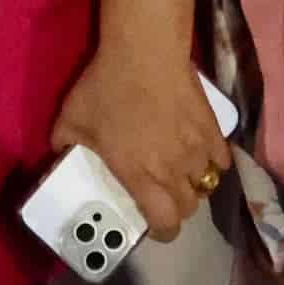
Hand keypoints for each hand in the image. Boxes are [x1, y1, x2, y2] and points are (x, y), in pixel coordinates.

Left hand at [48, 43, 230, 241]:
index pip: (165, 223)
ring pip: (207, 184)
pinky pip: (222, 159)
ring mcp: (198, 151)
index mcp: (140, 176)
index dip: (163, 232)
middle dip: (178, 208)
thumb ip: (64, 144)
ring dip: (195, 184)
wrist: (145, 52)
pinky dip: (213, 162)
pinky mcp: (214, 129)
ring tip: (183, 173)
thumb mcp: (70, 120)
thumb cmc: (107, 88)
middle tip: (165, 195)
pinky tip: (201, 152)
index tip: (156, 227)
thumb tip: (62, 153)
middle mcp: (173, 171)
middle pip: (189, 208)